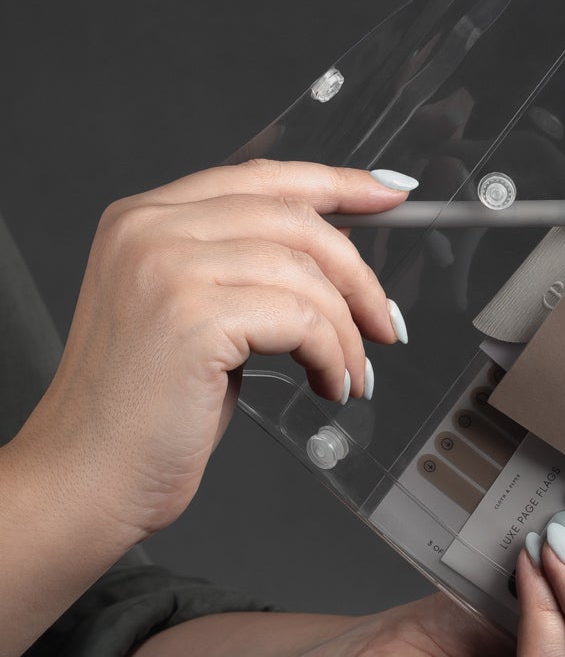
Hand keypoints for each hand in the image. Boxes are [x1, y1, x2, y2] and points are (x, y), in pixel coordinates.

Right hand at [12, 157, 414, 545]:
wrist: (82, 479)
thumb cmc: (135, 417)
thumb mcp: (191, 318)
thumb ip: (243, 273)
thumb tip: (329, 257)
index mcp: (143, 219)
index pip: (258, 178)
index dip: (334, 182)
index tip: (389, 194)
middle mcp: (150, 230)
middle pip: (293, 218)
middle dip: (357, 273)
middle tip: (384, 322)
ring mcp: (168, 268)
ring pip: (305, 272)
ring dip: (346, 330)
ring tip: (348, 374)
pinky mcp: (193, 317)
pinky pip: (302, 319)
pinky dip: (332, 356)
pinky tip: (328, 386)